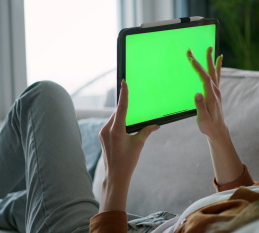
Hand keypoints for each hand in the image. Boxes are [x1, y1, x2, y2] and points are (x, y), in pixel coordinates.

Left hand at [98, 80, 158, 211]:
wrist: (115, 175)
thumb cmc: (128, 161)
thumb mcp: (139, 144)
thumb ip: (146, 131)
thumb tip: (156, 124)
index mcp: (116, 130)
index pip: (121, 108)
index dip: (124, 94)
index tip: (124, 83)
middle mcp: (107, 129)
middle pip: (118, 112)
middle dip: (125, 107)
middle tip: (133, 98)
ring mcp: (103, 132)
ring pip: (114, 118)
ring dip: (122, 116)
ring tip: (131, 118)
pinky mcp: (102, 136)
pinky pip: (111, 124)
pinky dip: (118, 122)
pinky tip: (125, 125)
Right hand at [187, 47, 225, 138]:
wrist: (218, 130)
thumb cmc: (208, 125)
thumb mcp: (203, 119)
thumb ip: (200, 106)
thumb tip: (197, 94)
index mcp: (211, 96)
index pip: (205, 79)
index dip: (198, 68)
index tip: (192, 58)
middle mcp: (216, 91)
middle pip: (210, 72)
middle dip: (206, 59)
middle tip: (203, 48)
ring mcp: (217, 91)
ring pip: (214, 72)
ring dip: (211, 60)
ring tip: (210, 48)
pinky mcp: (216, 92)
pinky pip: (217, 76)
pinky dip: (218, 66)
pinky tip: (219, 59)